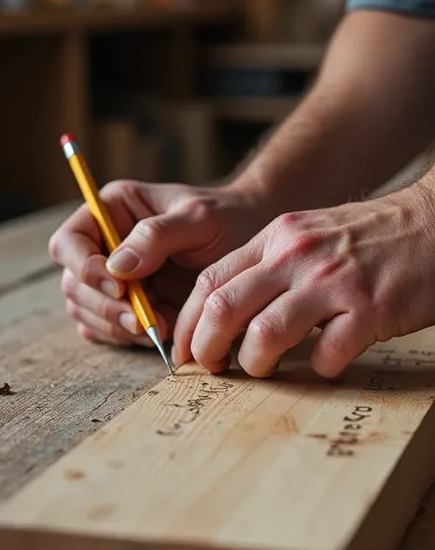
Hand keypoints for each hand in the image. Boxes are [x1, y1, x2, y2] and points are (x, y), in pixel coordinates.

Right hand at [49, 180, 269, 347]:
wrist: (251, 243)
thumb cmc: (228, 220)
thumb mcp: (199, 219)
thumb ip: (157, 236)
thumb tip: (116, 266)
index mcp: (112, 210)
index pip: (69, 241)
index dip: (84, 268)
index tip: (120, 287)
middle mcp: (104, 244)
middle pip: (74, 284)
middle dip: (106, 307)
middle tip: (144, 322)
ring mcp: (112, 278)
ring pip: (86, 311)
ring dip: (117, 327)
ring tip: (161, 328)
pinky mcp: (126, 307)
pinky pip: (106, 331)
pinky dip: (126, 339)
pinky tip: (159, 334)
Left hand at [173, 183, 434, 377]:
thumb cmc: (378, 234)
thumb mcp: (313, 233)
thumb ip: (275, 265)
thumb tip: (237, 315)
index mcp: (277, 238)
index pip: (211, 281)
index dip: (188, 323)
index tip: (184, 352)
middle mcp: (297, 256)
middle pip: (224, 308)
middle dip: (205, 349)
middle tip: (210, 369)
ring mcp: (333, 282)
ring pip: (265, 336)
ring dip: (255, 364)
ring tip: (263, 371)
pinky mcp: (369, 308)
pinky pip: (326, 355)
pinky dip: (319, 369)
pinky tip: (329, 363)